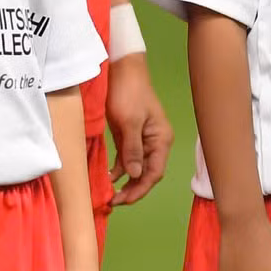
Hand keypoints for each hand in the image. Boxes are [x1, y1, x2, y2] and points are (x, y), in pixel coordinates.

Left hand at [105, 53, 170, 206]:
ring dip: (126, 181)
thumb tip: (134, 174)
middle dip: (132, 189)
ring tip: (110, 195)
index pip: (154, 173)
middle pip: (147, 173)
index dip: (140, 189)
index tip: (123, 200)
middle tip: (113, 201)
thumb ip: (132, 149)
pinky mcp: (130, 134)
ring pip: (136, 167)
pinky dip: (119, 168)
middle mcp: (155, 142)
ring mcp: (143, 139)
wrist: (122, 68)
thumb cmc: (129, 92)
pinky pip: (127, 157)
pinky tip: (109, 177)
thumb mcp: (129, 121)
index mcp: (161, 140)